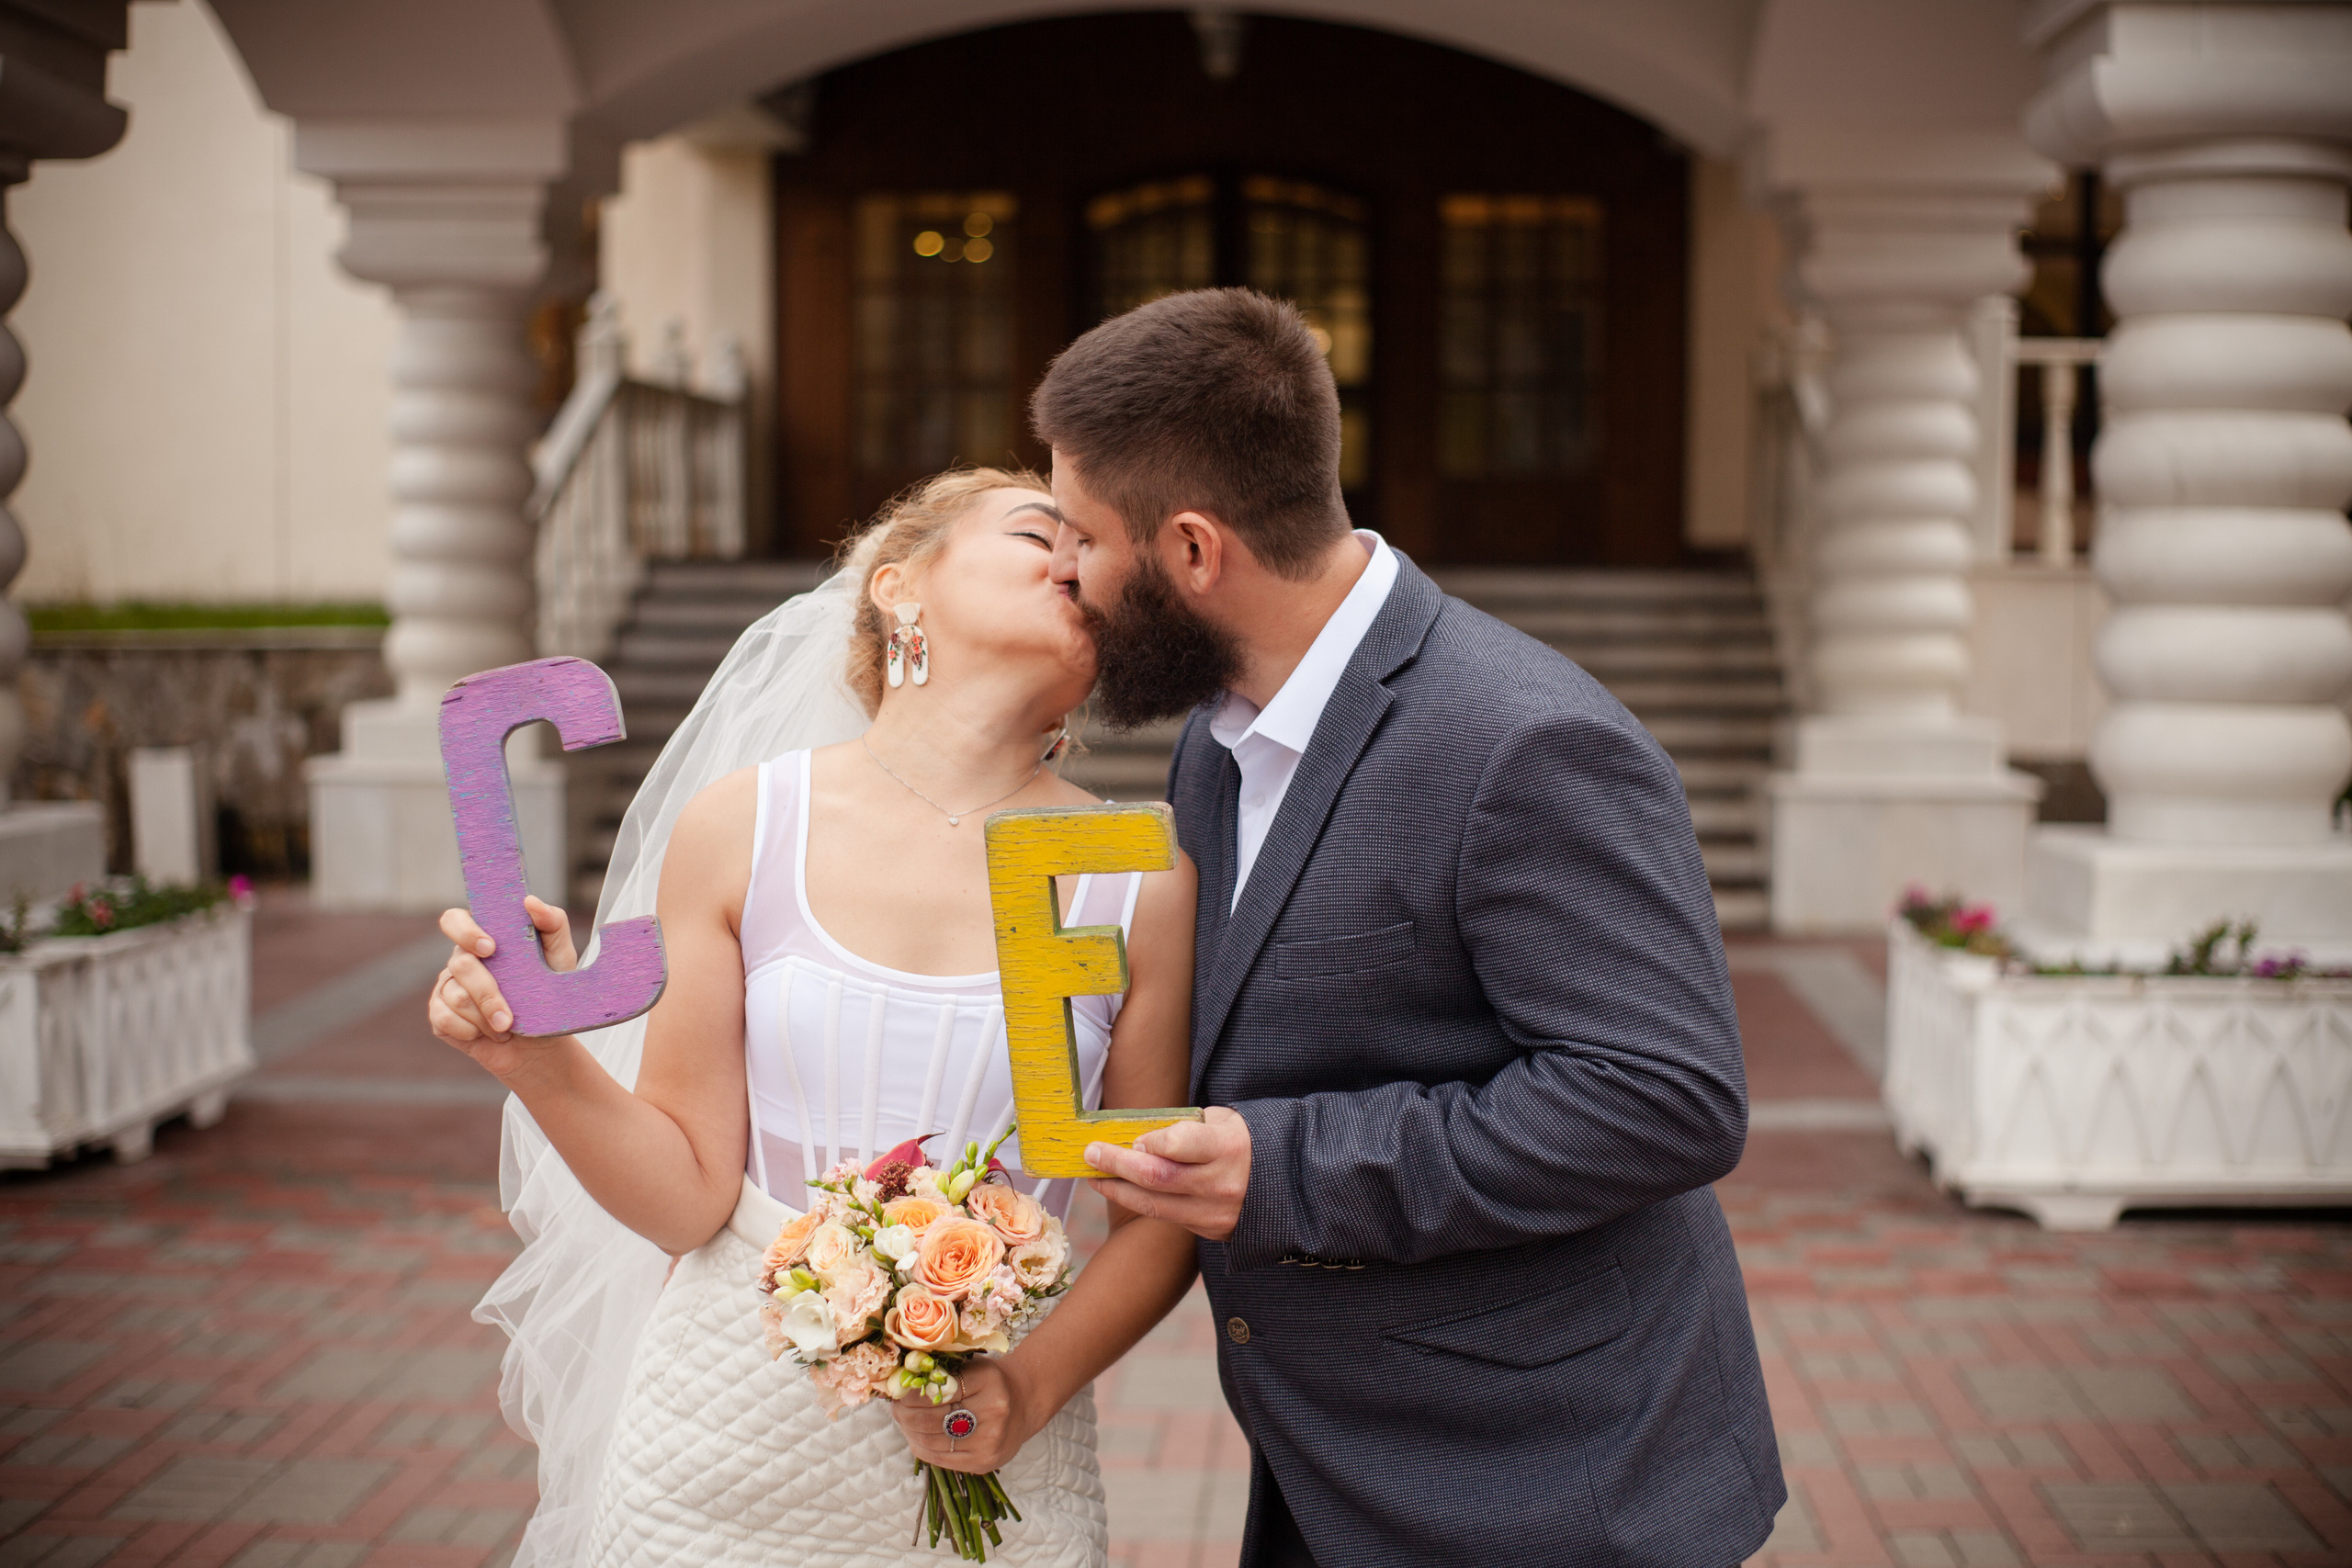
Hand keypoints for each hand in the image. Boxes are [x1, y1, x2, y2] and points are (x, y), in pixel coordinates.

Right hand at [426, 897, 576, 1073]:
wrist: (541, 1043)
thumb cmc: (551, 993)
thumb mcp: (560, 957)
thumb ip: (552, 923)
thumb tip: (530, 901)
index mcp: (483, 939)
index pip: (455, 920)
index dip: (465, 930)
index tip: (490, 948)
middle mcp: (461, 959)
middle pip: (460, 963)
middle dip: (487, 992)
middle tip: (508, 1016)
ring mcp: (447, 987)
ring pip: (456, 996)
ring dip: (488, 1018)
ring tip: (509, 1026)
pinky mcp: (439, 1015)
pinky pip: (444, 1018)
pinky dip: (471, 1031)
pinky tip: (489, 1035)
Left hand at [890, 1356, 1034, 1473]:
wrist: (1024, 1403)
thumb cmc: (990, 1381)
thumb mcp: (972, 1365)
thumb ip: (941, 1371)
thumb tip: (898, 1380)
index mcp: (988, 1381)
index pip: (936, 1390)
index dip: (909, 1392)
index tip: (897, 1388)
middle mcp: (992, 1412)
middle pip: (930, 1419)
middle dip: (904, 1413)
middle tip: (894, 1406)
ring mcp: (988, 1442)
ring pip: (931, 1441)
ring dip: (909, 1430)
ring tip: (902, 1419)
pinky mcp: (982, 1463)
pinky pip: (939, 1458)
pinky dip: (921, 1446)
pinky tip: (915, 1435)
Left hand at [1084, 1107, 1250, 1241]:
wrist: (1289, 1184)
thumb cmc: (1246, 1142)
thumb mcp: (1224, 1121)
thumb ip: (1185, 1127)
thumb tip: (1139, 1137)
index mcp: (1229, 1147)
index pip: (1180, 1144)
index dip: (1152, 1141)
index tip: (1133, 1138)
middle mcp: (1221, 1183)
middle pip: (1158, 1177)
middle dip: (1118, 1164)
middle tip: (1090, 1153)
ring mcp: (1215, 1212)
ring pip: (1155, 1204)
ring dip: (1118, 1190)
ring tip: (1094, 1176)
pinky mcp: (1210, 1231)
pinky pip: (1167, 1217)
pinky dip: (1140, 1203)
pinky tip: (1121, 1190)